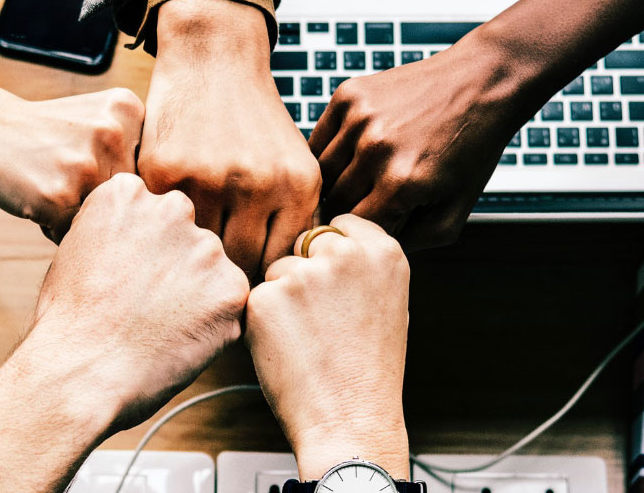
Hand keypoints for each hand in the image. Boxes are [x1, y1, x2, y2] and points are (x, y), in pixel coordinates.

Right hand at [0, 88, 143, 240]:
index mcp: (129, 110)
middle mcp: (114, 134)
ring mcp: (87, 165)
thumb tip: (164, 212)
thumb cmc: (37, 131)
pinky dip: (54, 227)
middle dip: (100, 201)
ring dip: (77, 217)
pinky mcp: (59, 196)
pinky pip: (73, 235)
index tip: (88, 165)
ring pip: (104, 220)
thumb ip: (131, 150)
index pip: (149, 173)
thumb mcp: (95, 118)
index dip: (117, 181)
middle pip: (129, 200)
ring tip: (49, 186)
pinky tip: (36, 197)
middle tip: (63, 177)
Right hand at [0, 173, 247, 492]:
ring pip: (210, 269)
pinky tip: (177, 340)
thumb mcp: (75, 251)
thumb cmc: (68, 321)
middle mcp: (171, 208)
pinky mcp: (231, 289)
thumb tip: (136, 240)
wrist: (81, 371)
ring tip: (158, 327)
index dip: (140, 250)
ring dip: (195, 294)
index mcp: (127, 193)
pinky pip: (229, 303)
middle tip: (145, 305)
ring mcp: (206, 248)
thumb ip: (116, 231)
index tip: (125, 276)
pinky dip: (212, 324)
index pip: (151, 212)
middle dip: (173, 265)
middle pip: (185, 235)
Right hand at [137, 0, 320, 279]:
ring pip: (199, 251)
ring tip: (187, 258)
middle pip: (241, 265)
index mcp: (297, 186)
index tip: (246, 281)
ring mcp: (209, 178)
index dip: (262, 280)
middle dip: (227, 274)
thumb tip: (284, 286)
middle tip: (212, 277)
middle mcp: (257, 184)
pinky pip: (164, 224)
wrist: (214, 62)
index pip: (279, 264)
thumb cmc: (255, 122)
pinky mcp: (165, 172)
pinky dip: (164, 230)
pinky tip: (165, 228)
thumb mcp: (294, 165)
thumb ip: (292, 221)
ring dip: (192, 257)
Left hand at [246, 214, 410, 478]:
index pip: (339, 224)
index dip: (331, 254)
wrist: (349, 419)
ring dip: (282, 297)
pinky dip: (263, 321)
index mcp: (383, 251)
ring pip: (277, 270)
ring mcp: (303, 274)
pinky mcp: (266, 298)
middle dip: (305, 271)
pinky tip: (288, 349)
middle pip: (305, 243)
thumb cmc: (368, 371)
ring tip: (308, 340)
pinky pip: (256, 298)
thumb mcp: (387, 303)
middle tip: (321, 321)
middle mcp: (344, 254)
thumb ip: (362, 266)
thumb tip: (329, 242)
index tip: (335, 283)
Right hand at [308, 43, 529, 248]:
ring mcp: (359, 118)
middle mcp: (375, 149)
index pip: (355, 230)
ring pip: (320, 173)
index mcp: (401, 183)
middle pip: (333, 203)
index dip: (361, 237)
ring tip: (358, 184)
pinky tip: (351, 156)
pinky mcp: (348, 95)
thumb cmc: (471, 149)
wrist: (482, 82)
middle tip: (362, 210)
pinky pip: (319, 139)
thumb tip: (370, 251)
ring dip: (334, 184)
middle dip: (346, 213)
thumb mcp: (456, 211)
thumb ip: (414, 242)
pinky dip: (328, 153)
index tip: (370, 233)